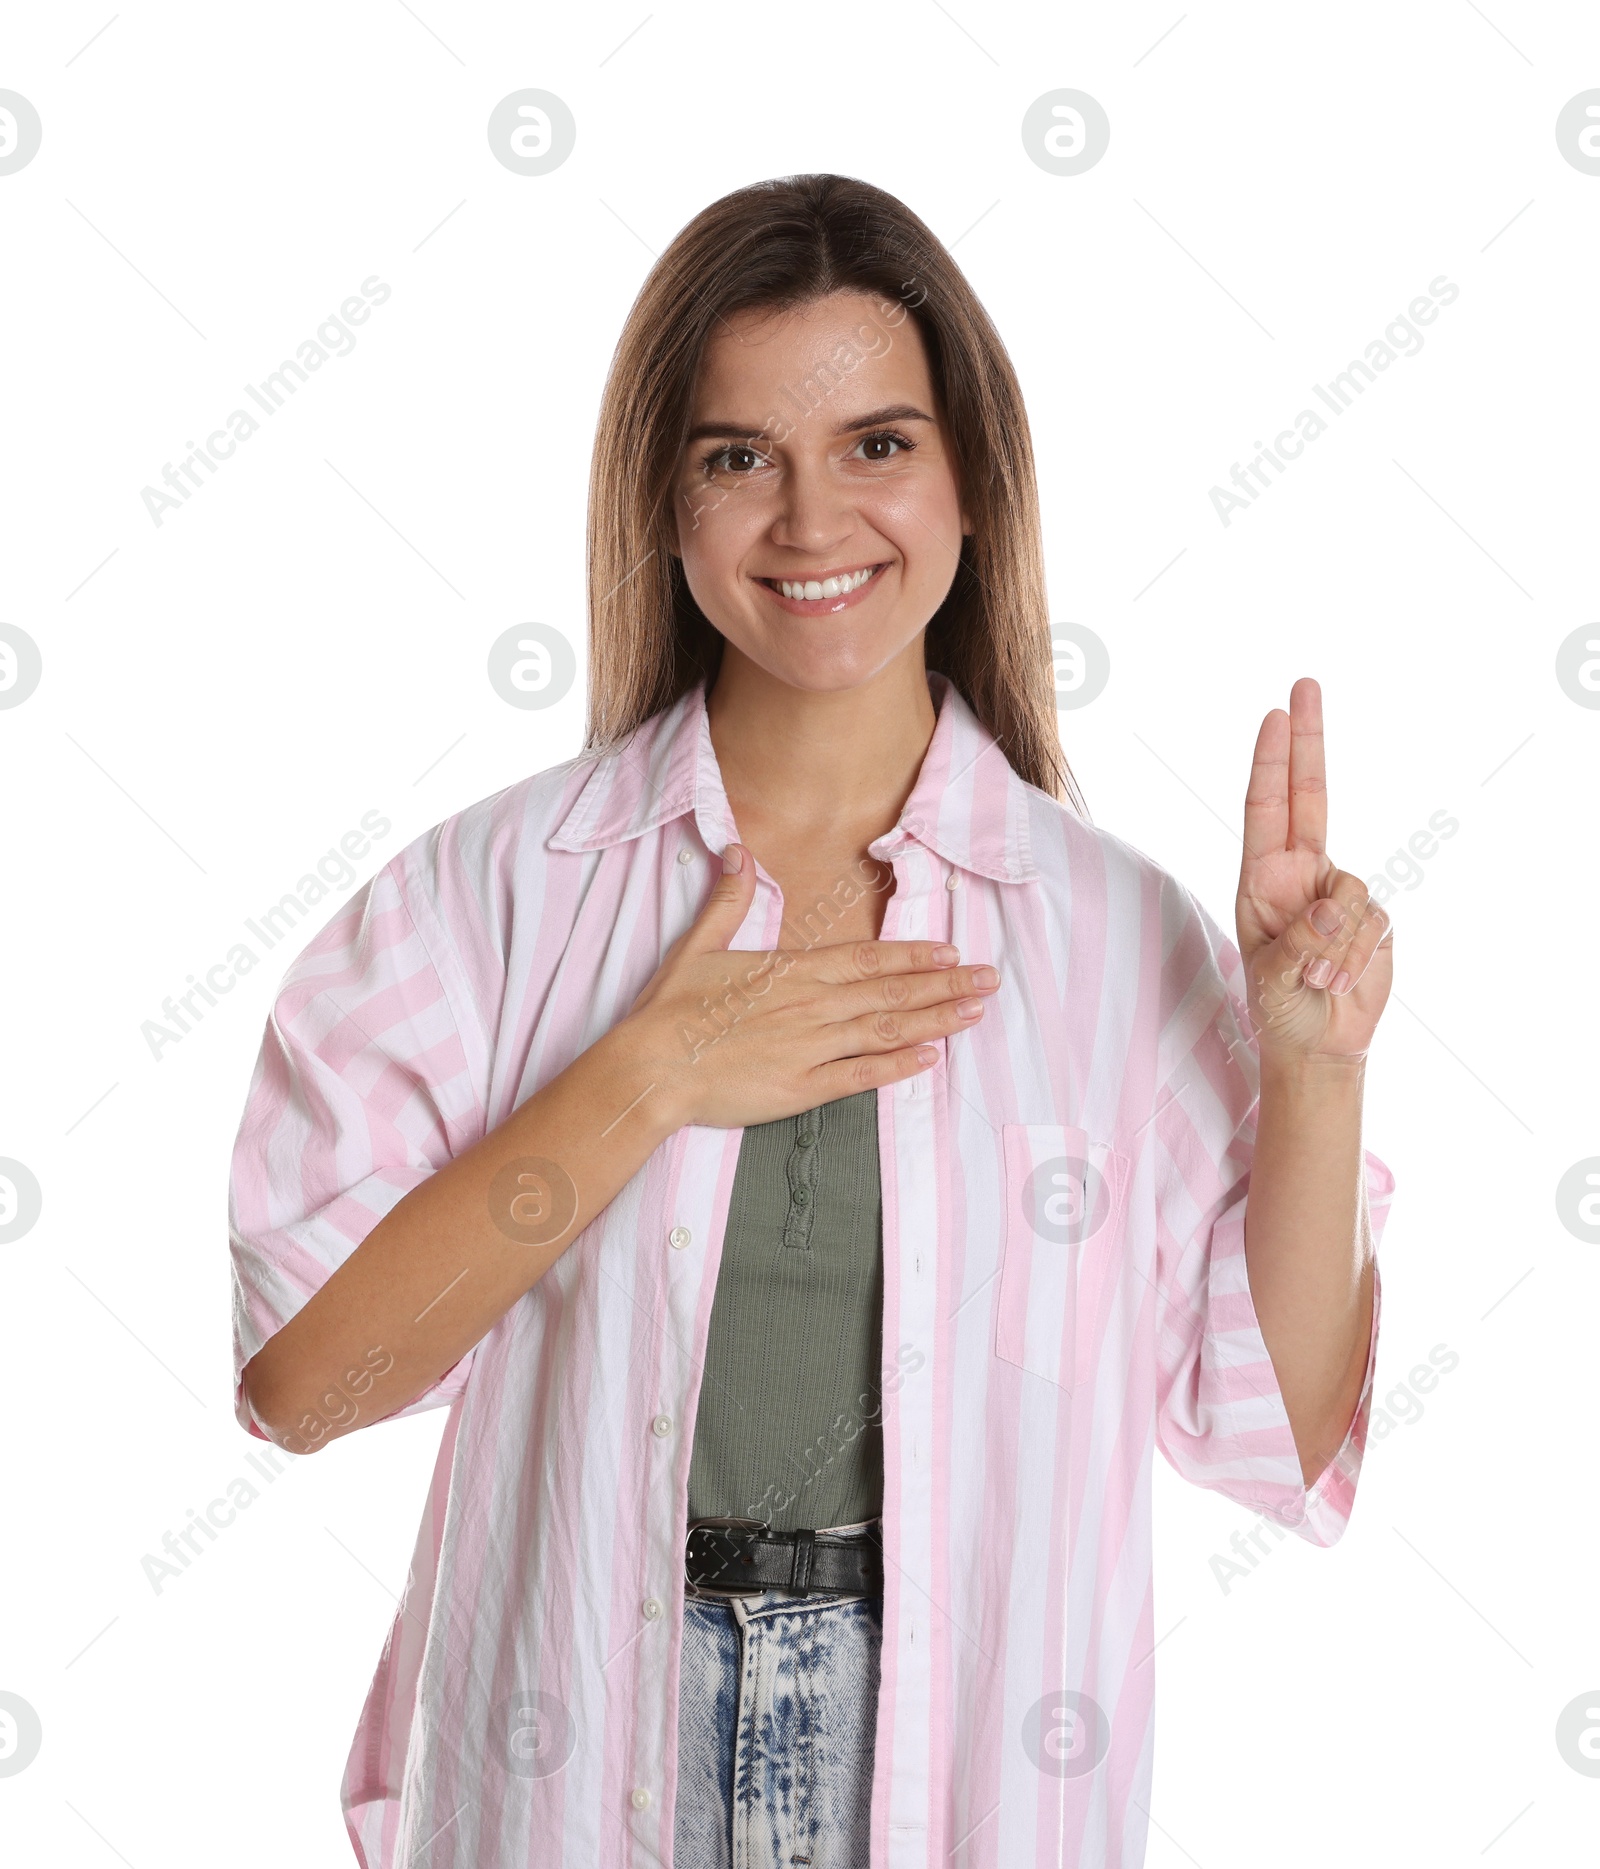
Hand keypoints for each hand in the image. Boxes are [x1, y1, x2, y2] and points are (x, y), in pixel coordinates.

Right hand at [619, 843, 1001, 1128]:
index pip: (866, 958)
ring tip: (974, 1011)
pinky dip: (899, 1066)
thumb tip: (737, 850)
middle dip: (944, 984)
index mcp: (791, 971)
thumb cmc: (670, 1011)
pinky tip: (931, 1058)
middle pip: (890, 991)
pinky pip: (862, 1075)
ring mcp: (811, 1048)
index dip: (913, 954)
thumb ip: (728, 900)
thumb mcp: (698, 945)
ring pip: (887, 1029)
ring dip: (936, 1019)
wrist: (650, 1067)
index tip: (951, 951)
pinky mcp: (802, 1087)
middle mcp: (811, 1006)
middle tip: (988, 980)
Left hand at [1235, 678, 1393, 1062]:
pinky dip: (1358, 957)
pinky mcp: (1374, 918)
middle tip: (1305, 684)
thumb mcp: (1273, 979)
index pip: (1267, 810)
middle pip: (1310, 795)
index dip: (1270, 763)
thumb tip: (1332, 905)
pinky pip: (1374, 924)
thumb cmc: (1279, 1007)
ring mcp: (1341, 893)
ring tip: (1316, 978)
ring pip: (1352, 892)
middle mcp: (1301, 874)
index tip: (1274, 715)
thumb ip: (1300, 941)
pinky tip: (1341, 979)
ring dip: (1336, 944)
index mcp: (1263, 879)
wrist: (1317, 1044)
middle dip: (1308, 741)